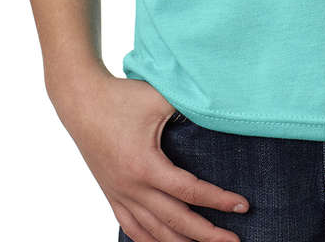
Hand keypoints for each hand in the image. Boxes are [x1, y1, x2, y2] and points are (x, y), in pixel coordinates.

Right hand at [50, 69, 250, 241]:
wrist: (81, 101)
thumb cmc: (121, 96)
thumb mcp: (158, 97)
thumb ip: (188, 104)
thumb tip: (219, 107)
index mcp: (147, 166)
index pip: (191, 192)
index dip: (219, 200)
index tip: (243, 205)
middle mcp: (132, 188)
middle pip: (176, 222)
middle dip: (208, 235)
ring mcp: (120, 194)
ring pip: (154, 232)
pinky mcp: (112, 194)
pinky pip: (132, 228)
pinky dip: (150, 241)